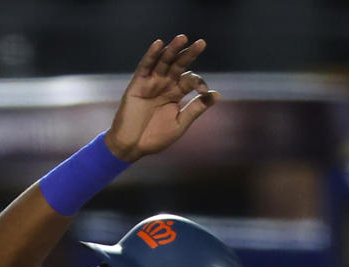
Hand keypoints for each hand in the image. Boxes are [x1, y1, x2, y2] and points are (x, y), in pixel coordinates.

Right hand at [107, 35, 218, 162]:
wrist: (131, 146)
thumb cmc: (155, 138)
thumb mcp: (179, 123)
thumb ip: (196, 109)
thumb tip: (217, 95)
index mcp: (176, 94)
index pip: (190, 80)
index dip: (199, 83)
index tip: (203, 91)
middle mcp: (164, 85)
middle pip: (179, 65)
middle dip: (190, 54)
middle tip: (202, 43)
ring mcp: (151, 83)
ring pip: (163, 62)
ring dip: (172, 50)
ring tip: (182, 38)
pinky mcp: (137, 84)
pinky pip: (145, 66)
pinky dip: (151, 55)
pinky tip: (159, 44)